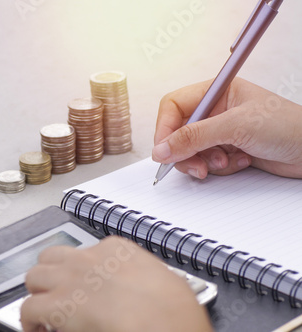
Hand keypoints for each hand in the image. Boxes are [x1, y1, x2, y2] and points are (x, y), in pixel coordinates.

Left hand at [20, 236, 211, 331]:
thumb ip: (142, 276)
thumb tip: (141, 287)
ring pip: (34, 276)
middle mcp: (88, 258)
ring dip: (38, 293)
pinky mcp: (57, 305)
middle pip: (52, 258)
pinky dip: (29, 320)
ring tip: (46, 311)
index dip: (80, 272)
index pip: (86, 251)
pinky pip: (28, 308)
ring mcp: (70, 278)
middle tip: (58, 294)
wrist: (166, 325)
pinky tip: (39, 329)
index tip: (84, 287)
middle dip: (52, 276)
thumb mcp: (165, 279)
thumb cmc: (174, 311)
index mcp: (116, 250)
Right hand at [152, 78, 301, 178]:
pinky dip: (220, 167)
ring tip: (225, 161)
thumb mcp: (236, 126)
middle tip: (196, 166)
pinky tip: (241, 161)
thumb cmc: (288, 126)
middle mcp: (215, 110)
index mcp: (216, 92)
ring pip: (191, 151)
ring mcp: (221, 131)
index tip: (164, 151)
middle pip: (178, 132)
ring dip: (205, 161)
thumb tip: (162, 149)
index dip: (165, 128)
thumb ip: (194, 137)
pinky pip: (207, 162)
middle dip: (186, 152)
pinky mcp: (228, 149)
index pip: (174, 106)